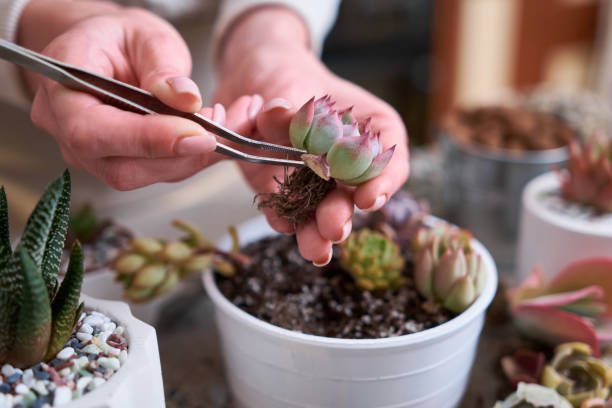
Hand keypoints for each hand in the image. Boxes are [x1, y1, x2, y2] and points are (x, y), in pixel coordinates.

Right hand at [18, 1, 239, 189]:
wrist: (106, 51)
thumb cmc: (118, 38)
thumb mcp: (144, 35)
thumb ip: (163, 65)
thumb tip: (186, 100)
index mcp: (60, 89)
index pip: (92, 132)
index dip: (147, 139)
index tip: (198, 134)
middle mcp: (67, 131)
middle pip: (121, 167)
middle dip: (179, 155)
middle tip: (221, 127)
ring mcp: (90, 155)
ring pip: (145, 175)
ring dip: (193, 157)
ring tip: (225, 123)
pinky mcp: (118, 163)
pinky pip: (158, 172)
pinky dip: (193, 157)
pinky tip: (217, 134)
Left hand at [214, 8, 408, 264]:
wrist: (252, 81)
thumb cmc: (286, 73)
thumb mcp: (288, 81)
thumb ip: (286, 104)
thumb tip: (277, 112)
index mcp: (370, 129)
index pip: (390, 159)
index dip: (383, 182)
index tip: (369, 199)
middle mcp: (348, 160)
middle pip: (355, 193)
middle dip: (344, 214)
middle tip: (334, 229)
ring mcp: (316, 180)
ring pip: (323, 211)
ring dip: (317, 232)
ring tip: (315, 252)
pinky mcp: (286, 191)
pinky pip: (288, 211)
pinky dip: (284, 219)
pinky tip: (282, 225)